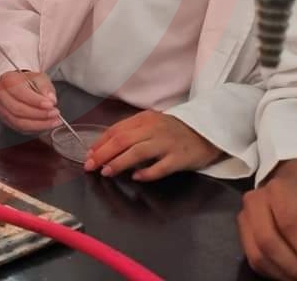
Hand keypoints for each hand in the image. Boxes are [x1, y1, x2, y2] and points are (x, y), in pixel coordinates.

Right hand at [0, 70, 59, 132]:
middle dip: (39, 114)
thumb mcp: (40, 78)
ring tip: (53, 121)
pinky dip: (35, 128)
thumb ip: (45, 87)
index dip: (36, 101)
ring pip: (19, 122)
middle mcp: (1, 95)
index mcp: (8, 80)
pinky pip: (20, 129)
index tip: (50, 105)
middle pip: (18, 109)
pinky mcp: (6, 120)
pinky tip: (46, 125)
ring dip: (38, 124)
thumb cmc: (30, 81)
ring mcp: (2, 109)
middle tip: (54, 113)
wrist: (22, 86)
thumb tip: (50, 98)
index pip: (20, 93)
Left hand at [83, 110, 221, 180]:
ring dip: (119, 162)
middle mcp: (154, 129)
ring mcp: (168, 143)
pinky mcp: (180, 158)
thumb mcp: (152, 124)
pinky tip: (136, 177)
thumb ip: (132, 132)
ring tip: (106, 171)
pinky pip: (161, 166)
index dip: (100, 143)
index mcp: (144, 119)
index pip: (116, 130)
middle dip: (103, 153)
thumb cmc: (175, 130)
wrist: (208, 132)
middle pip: (123, 140)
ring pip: (138, 152)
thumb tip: (105, 146)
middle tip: (90, 165)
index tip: (88, 154)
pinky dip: (147, 172)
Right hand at [238, 160, 296, 280]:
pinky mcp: (242, 234)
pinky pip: (254, 261)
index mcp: (280, 190)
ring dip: (285, 274)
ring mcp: (245, 218)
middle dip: (295, 267)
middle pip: (267, 240)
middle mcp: (255, 201)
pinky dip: (275, 274)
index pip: (289, 223)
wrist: (294, 193)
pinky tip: (293, 274)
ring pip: (258, 254)